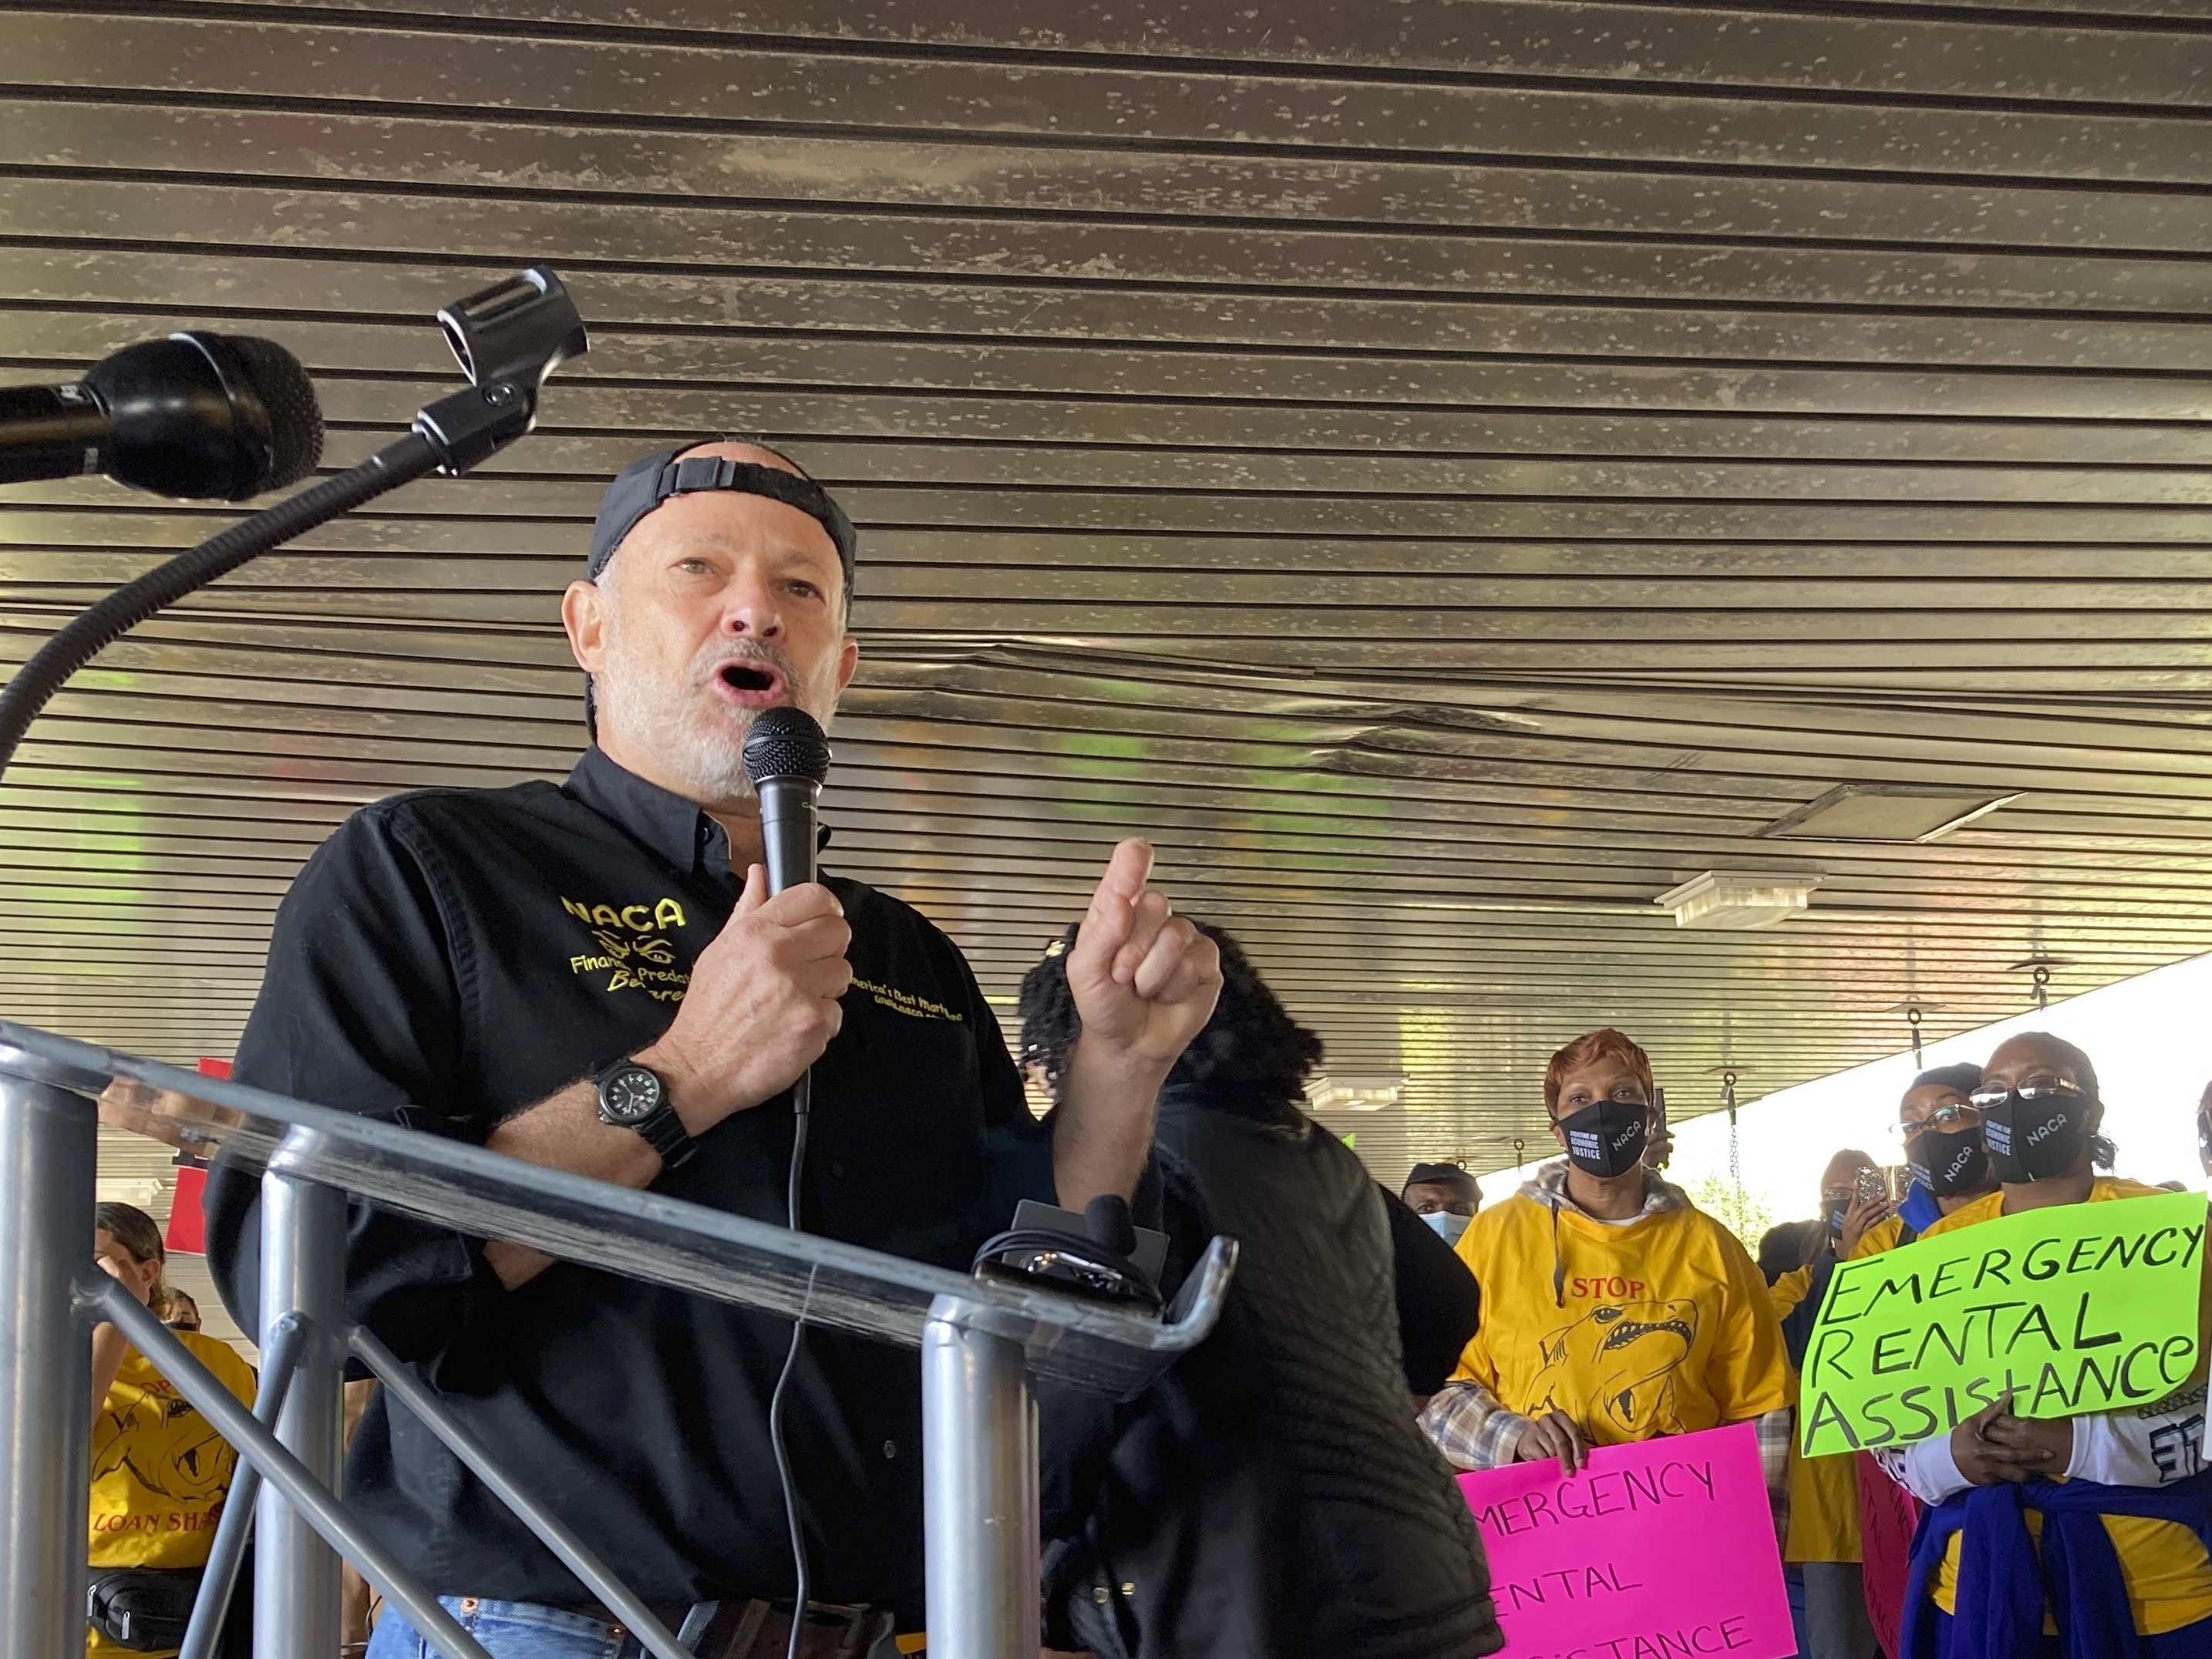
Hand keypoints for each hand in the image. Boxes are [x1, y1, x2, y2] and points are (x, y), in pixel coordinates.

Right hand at [638, 865, 851, 1133]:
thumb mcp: (719, 951)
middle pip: (839, 931)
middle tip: (808, 968)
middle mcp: (780, 955)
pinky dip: (820, 1023)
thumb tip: (760, 874)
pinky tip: (793, 1027)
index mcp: (756, 932)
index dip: (826, 908)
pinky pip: (838, 1012)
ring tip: (794, 1001)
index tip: (823, 921)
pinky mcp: (813, 1023)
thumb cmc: (708, 1012)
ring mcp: (800, 990)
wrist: (698, 1068)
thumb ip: (747, 910)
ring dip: (825, 988)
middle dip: (829, 949)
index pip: (815, 897)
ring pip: (843, 972)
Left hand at [1064, 840, 1220, 1083]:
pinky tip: (1166, 993)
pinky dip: (1174, 985)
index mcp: (1117, 912)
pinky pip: (1193, 961)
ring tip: (1142, 988)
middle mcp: (1152, 919)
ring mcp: (1181, 937)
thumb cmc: (1104, 1005)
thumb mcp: (1085, 973)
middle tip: (1121, 975)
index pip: (1127, 875)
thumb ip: (1100, 935)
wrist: (1129, 1045)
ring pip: (1174, 936)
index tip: (1137, 850)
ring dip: (1151, 973)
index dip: (1133, 863)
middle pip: (1155, 904)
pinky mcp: (1205, 960)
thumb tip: (1121, 901)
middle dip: (1132, 948)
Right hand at [1513, 1409, 1588, 1474]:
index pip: (1574, 1432)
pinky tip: (1544, 1463)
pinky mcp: (1527, 1440)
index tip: (1580, 1465)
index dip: (1578, 1450)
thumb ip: (1573, 1445)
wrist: (1528, 1441)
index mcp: (1560, 1416)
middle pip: (1561, 1441)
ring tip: (1554, 1464)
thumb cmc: (1550, 1440)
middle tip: (1569, 1473)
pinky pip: (1541, 1456)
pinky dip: (1545, 1463)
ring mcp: (1536, 1428)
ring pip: (1551, 1450)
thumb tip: (1580, 1463)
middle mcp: (1547, 1419)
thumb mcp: (1563, 1438)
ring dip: (1555, 1461)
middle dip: (1567, 1459)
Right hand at [1837, 1192, 1892, 1260]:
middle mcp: (1851, 1219)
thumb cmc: (1848, 1236)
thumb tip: (1863, 1206)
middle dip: (1874, 1200)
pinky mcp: (1862, 1232)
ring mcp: (1856, 1225)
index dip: (1855, 1191)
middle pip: (1863, 1206)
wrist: (1846, 1249)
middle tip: (1883, 1194)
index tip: (1856, 1181)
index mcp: (1847, 1215)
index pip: (1852, 1201)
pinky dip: (1878, 1218)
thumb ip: (1854, 1215)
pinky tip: (1884, 1214)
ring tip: (1886, 1203)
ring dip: (1878, 1208)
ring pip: (1868, 1214)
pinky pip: (1871, 1223)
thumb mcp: (1847, 1224)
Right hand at [1951, 1394, 2061, 1485]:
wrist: (1942, 1462)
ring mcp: (1989, 1477)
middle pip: (2018, 1470)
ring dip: (2025, 1473)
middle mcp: (1989, 1466)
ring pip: (2014, 1478)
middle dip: (2035, 1467)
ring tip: (2034, 1468)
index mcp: (1985, 1450)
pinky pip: (2004, 1480)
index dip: (2032, 1454)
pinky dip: (2010, 1475)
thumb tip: (2008, 1396)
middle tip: (2049, 1461)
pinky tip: (2014, 1469)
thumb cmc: (1959, 1439)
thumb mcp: (1972, 1423)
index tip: (2048, 1452)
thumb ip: (1991, 1412)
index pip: (2013, 1453)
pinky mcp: (1988, 1485)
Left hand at [1982, 1406, 2073, 1473]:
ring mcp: (2020, 1454)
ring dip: (1990, 1447)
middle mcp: (2017, 1439)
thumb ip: (2021, 1423)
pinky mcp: (2027, 1467)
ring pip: (1997, 1450)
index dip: (1989, 1418)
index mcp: (2021, 1424)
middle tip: (1980, 1431)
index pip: (1996, 1418)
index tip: (1985, 1418)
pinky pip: (2009, 1464)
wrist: (2079, 1447)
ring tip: (1985, 1446)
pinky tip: (1998, 1460)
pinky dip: (2002, 1462)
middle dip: (1984, 1432)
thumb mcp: (2038, 1422)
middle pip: (1991, 1433)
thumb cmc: (2062, 1429)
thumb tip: (2009, 1422)